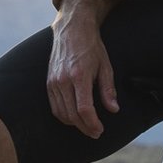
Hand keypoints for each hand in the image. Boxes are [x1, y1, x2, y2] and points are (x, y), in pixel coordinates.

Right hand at [47, 7, 119, 138]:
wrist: (72, 29)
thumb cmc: (91, 47)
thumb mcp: (105, 66)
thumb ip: (108, 89)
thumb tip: (113, 109)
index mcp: (79, 75)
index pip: (84, 108)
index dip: (93, 123)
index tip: (100, 130)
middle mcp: (63, 80)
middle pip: (72, 114)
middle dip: (85, 127)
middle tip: (96, 133)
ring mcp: (53, 81)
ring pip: (61, 113)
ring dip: (74, 124)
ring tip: (87, 127)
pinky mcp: (49, 82)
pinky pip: (54, 107)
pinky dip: (64, 116)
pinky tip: (74, 118)